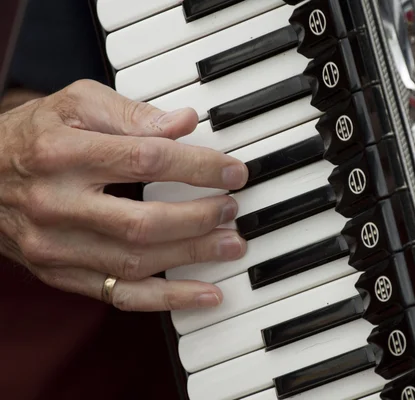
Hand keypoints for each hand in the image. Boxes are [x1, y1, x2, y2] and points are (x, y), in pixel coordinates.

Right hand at [0, 80, 247, 310]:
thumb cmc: (35, 136)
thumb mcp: (75, 104)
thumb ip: (131, 113)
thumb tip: (185, 123)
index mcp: (61, 153)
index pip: (145, 160)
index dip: (198, 168)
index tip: (234, 172)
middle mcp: (55, 205)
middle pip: (142, 222)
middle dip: (199, 218)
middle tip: (232, 209)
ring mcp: (55, 247)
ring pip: (136, 262)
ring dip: (193, 257)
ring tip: (231, 245)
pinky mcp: (60, 274)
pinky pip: (120, 295)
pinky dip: (168, 299)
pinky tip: (206, 294)